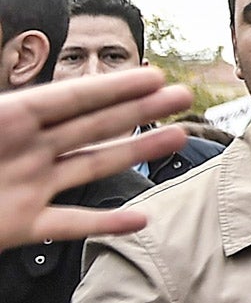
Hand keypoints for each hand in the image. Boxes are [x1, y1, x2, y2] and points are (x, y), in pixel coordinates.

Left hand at [0, 69, 190, 250]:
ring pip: (93, 166)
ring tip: (176, 138)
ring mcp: (28, 186)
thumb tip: (24, 81)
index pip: (73, 98)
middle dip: (140, 109)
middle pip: (93, 125)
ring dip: (137, 153)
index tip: (156, 78)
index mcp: (9, 119)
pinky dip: (108, 225)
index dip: (116, 87)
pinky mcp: (23, 224)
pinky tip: (140, 220)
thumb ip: (3, 107)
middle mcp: (26, 150)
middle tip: (181, 97)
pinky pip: (72, 223)